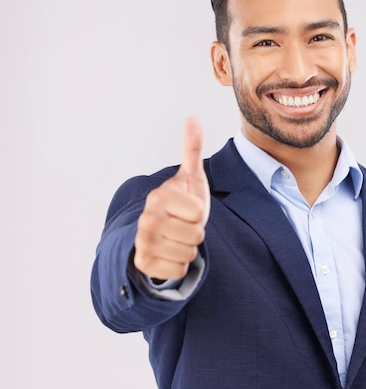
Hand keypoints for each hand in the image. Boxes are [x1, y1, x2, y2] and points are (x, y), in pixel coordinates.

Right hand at [134, 117, 209, 280]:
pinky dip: (180, 265)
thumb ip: (192, 149)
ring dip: (189, 249)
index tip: (189, 209)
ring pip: (188, 254)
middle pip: (196, 235)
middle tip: (184, 226)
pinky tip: (170, 254)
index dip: (199, 213)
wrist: (164, 232)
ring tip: (178, 239)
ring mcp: (142, 242)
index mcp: (159, 197)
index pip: (198, 213)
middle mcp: (146, 219)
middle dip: (196, 233)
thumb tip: (193, 118)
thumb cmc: (183, 204)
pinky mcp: (142, 263)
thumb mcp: (191, 177)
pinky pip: (178, 270)